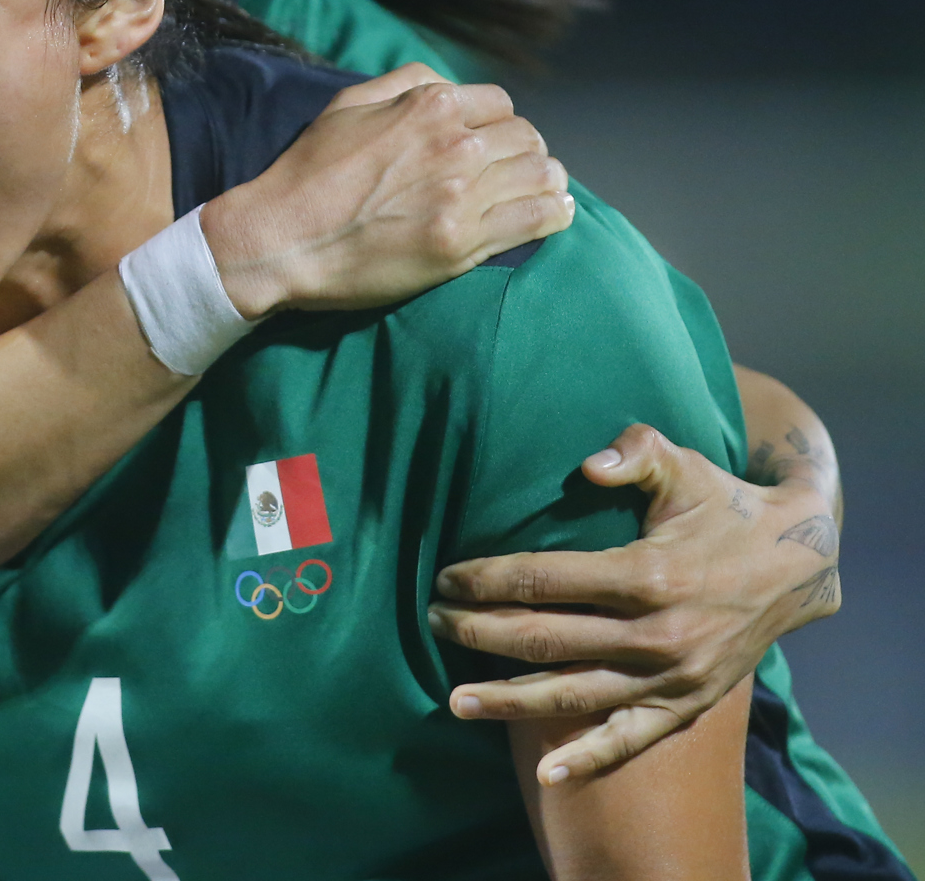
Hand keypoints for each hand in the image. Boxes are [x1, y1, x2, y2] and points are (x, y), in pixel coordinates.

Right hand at [202, 63, 574, 315]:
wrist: (280, 237)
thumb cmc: (308, 172)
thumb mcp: (348, 104)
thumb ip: (405, 82)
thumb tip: (447, 82)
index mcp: (431, 105)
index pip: (499, 104)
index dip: (499, 123)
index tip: (492, 143)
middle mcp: (455, 144)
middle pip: (526, 137)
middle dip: (525, 151)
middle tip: (515, 169)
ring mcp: (461, 195)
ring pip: (542, 175)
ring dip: (546, 180)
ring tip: (541, 190)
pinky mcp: (461, 243)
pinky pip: (535, 219)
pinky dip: (553, 213)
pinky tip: (553, 213)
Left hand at [428, 423, 840, 785]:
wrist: (797, 565)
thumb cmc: (722, 506)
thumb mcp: (682, 465)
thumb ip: (634, 454)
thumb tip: (588, 466)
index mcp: (648, 574)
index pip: (545, 582)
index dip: (488, 580)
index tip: (446, 578)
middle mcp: (658, 634)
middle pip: (547, 640)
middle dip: (479, 633)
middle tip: (432, 622)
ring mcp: (673, 677)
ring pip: (575, 696)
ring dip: (511, 701)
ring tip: (456, 701)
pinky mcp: (687, 704)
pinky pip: (631, 741)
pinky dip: (589, 760)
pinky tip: (547, 775)